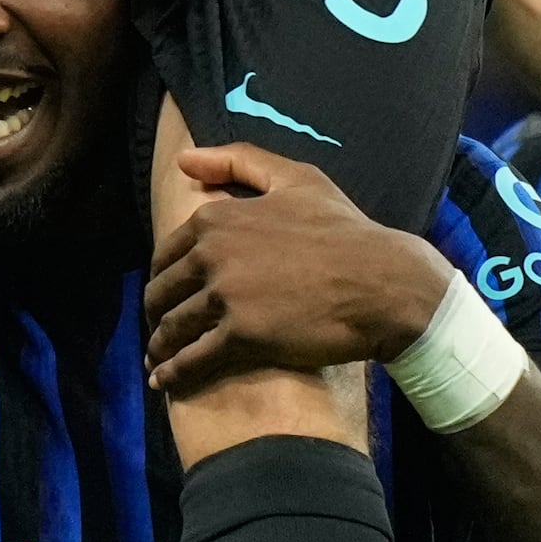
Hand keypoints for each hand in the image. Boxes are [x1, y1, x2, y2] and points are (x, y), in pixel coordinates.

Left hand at [143, 145, 453, 393]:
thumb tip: (185, 158)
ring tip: (161, 360)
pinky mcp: (241, 337)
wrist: (383, 282)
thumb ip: (237, 161)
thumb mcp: (297, 179)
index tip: (171, 293)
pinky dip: (172, 374)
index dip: (164, 276)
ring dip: (160, 348)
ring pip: (171, 328)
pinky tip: (167, 383)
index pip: (167, 253)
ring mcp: (225, 297)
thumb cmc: (344, 229)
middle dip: (157, 313)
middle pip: (162, 292)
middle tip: (164, 330)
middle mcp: (213, 254)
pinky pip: (190, 361)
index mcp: (218, 217)